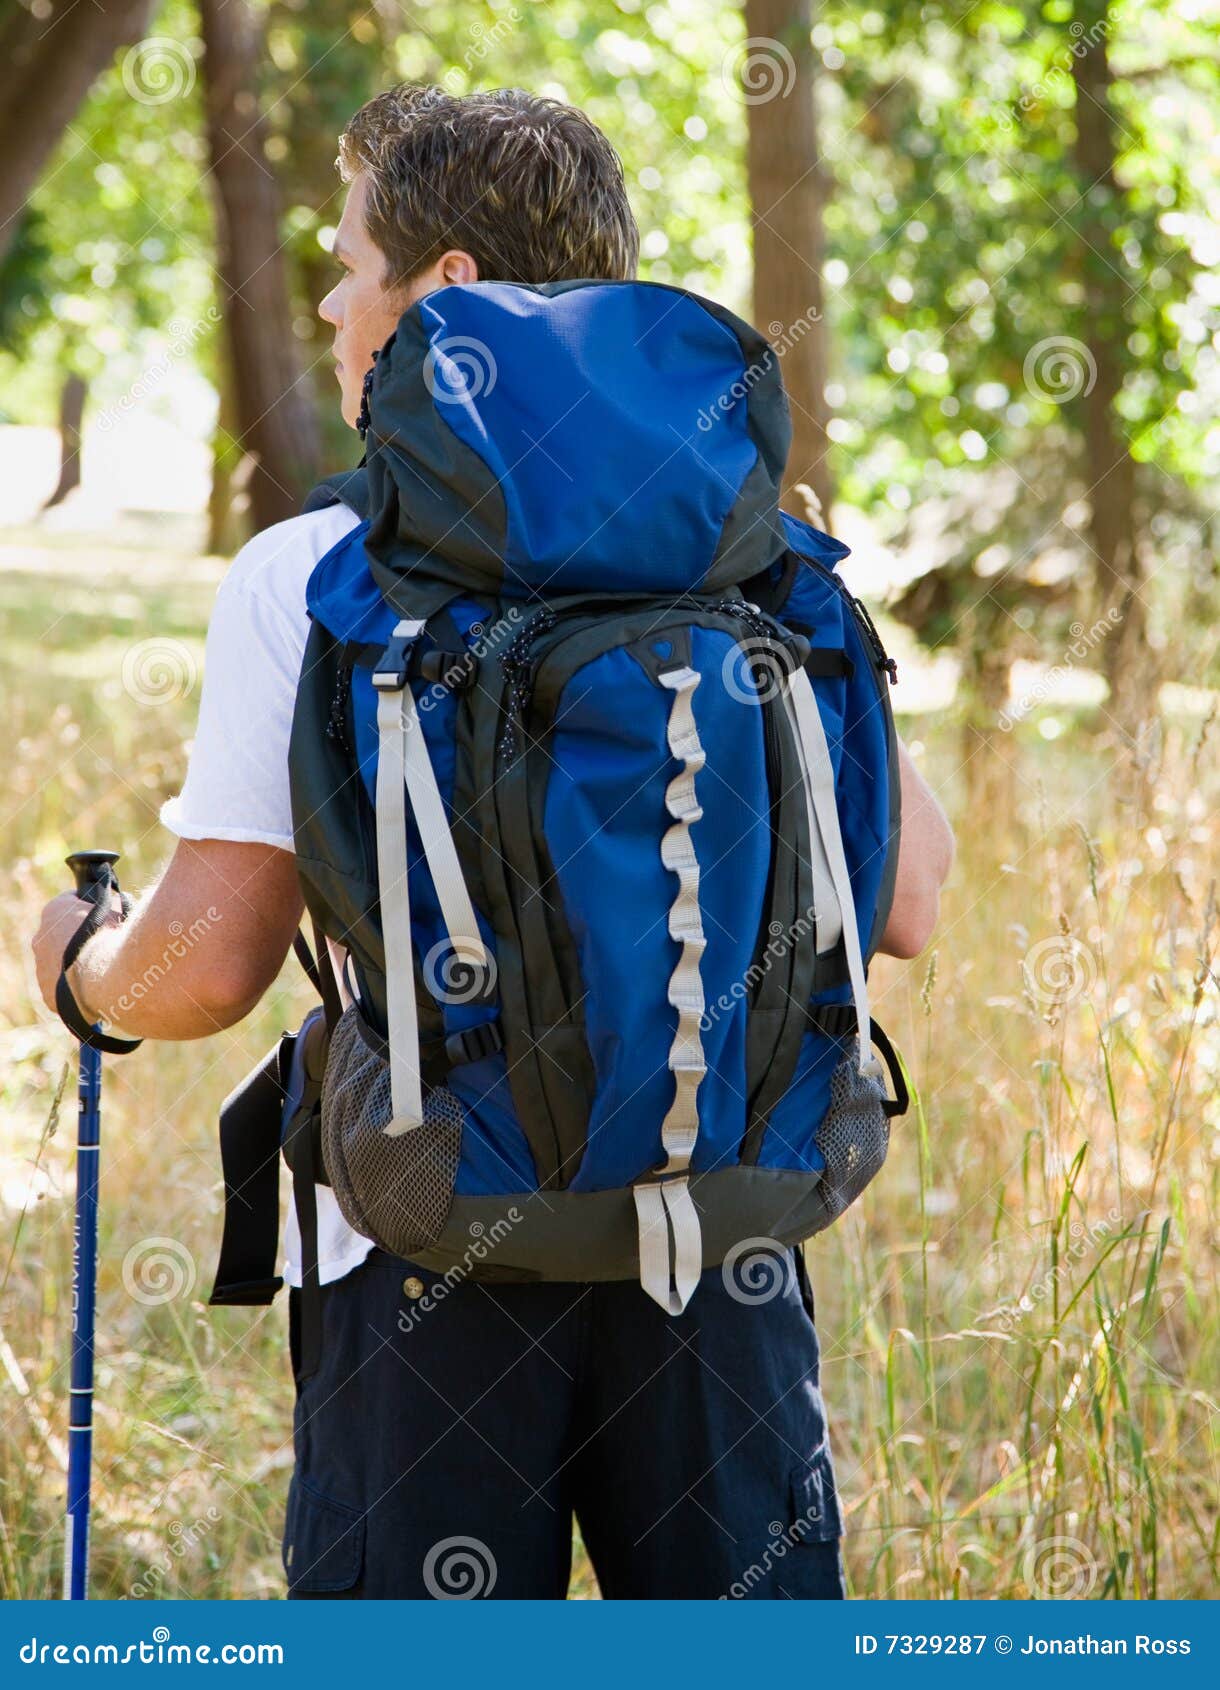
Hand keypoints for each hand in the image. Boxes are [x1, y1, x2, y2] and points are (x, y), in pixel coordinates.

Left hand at [31, 890, 121, 1017]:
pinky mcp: (49, 995)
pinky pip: (63, 989)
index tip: (105, 915)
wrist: (106, 975)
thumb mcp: (118, 909)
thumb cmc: (113, 937)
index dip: (90, 908)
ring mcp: (41, 969)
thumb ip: (112, 904)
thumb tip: (115, 904)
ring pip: (60, 965)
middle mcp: (41, 938)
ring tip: (104, 971)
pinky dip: (77, 988)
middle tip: (105, 946)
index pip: (70, 903)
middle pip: (62, 935)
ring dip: (77, 965)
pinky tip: (97, 989)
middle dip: (79, 938)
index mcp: (55, 911)